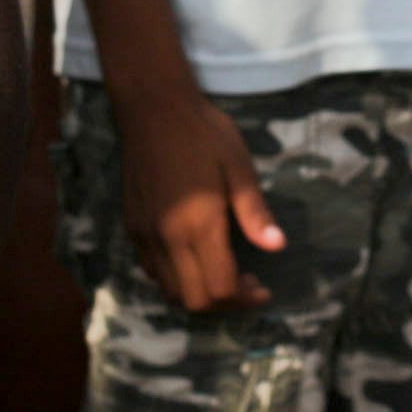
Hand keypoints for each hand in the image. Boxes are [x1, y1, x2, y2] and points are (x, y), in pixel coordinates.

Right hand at [118, 72, 282, 311]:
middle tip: (248, 285)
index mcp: (198, 224)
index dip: (246, 298)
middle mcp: (167, 238)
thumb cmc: (203, 133)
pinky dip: (176, 279)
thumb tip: (278, 246)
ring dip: (199, 293)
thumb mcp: (239, 167)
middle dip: (225, 303)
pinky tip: (194, 258)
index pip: (221, 287)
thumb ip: (255, 212)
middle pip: (195, 300)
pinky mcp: (132, 227)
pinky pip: (153, 271)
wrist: (153, 108)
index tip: (265, 288)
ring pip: (170, 291)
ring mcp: (145, 235)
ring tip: (224, 274)